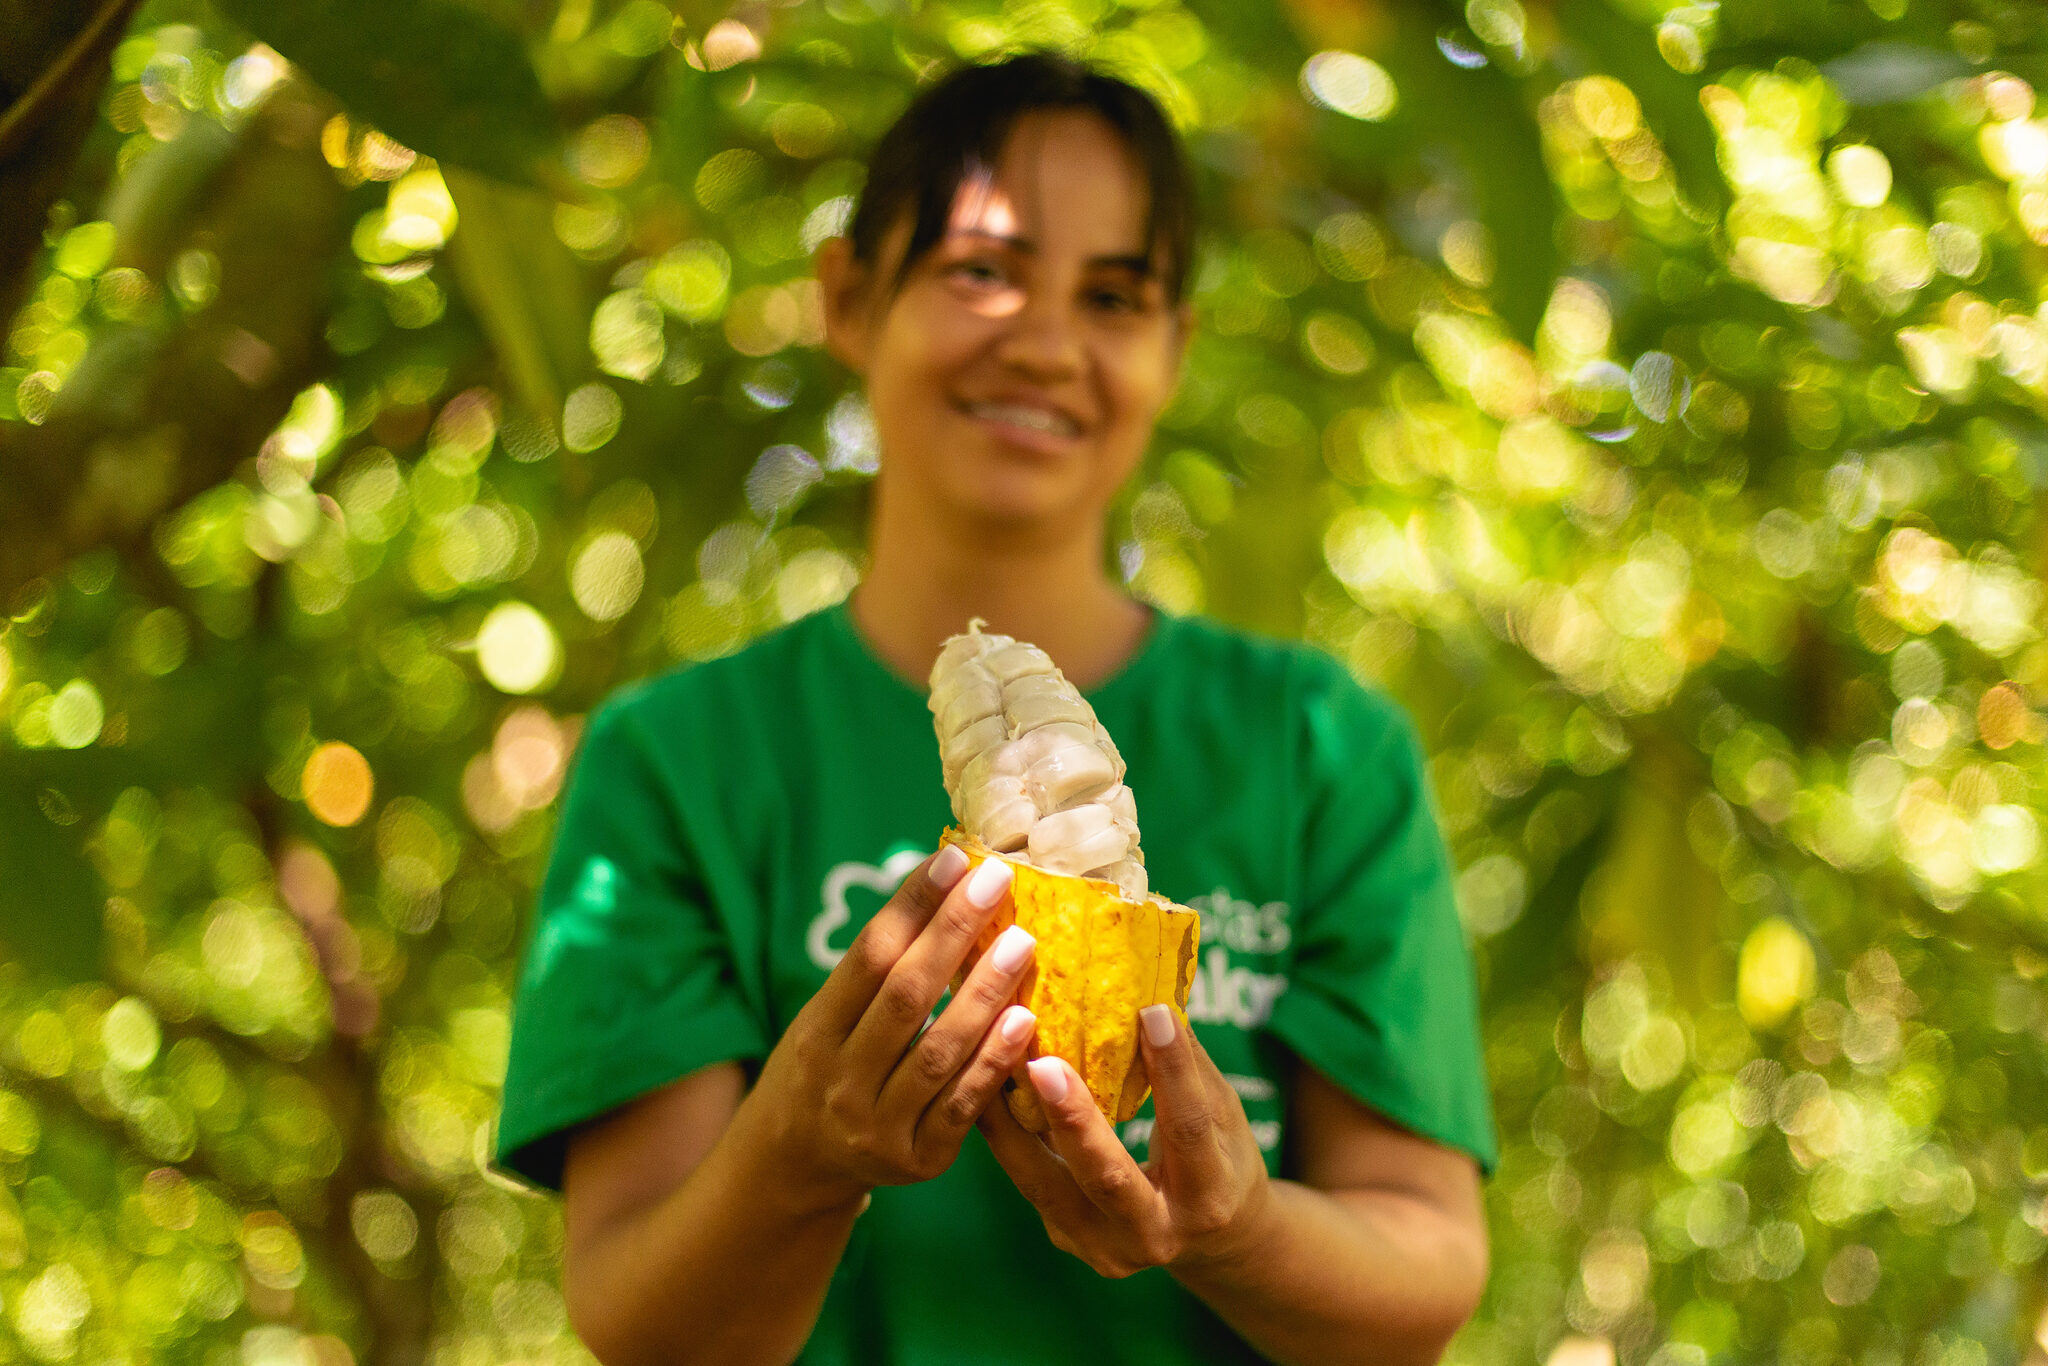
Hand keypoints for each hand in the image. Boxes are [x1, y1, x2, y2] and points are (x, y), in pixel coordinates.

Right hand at [750, 846, 1037, 1208]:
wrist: (798, 1166)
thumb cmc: (828, 1069)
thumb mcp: (828, 1020)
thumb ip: (877, 972)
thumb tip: (944, 883)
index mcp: (816, 1032)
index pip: (869, 956)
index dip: (912, 906)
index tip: (954, 859)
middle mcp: (841, 1079)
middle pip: (906, 996)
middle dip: (954, 933)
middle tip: (997, 883)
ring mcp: (879, 1125)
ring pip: (939, 1051)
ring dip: (984, 993)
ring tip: (1022, 943)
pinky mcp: (919, 1159)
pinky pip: (964, 1105)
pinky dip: (994, 1061)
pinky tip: (1025, 1020)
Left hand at [977, 1004, 1271, 1278]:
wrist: (1209, 1241)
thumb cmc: (1221, 1158)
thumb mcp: (1223, 1113)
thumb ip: (1188, 1064)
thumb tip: (1152, 988)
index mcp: (1209, 1198)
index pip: (1189, 1130)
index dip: (1173, 1072)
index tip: (1152, 1011)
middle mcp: (1155, 1234)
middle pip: (1107, 1177)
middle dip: (1073, 1120)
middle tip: (1043, 1063)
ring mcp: (1102, 1246)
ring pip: (1045, 1184)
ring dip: (1011, 1123)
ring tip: (990, 1060)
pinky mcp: (1065, 1237)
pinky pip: (1028, 1180)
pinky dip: (1003, 1133)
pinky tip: (982, 1085)